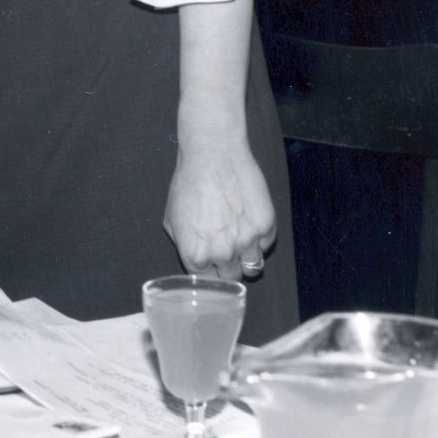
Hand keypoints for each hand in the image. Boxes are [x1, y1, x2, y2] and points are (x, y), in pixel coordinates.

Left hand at [164, 141, 276, 281]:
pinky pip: (265, 243)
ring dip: (247, 257)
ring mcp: (246, 242)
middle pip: (231, 278)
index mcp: (195, 255)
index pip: (206, 281)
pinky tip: (248, 219)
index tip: (211, 264)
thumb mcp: (172, 218)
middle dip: (228, 266)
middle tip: (226, 248)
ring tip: (240, 238)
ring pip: (253, 267)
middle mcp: (222, 254)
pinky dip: (259, 236)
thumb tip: (196, 258)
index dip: (209, 271)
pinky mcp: (265, 227)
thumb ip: (184, 245)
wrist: (212, 156)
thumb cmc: (188, 183)